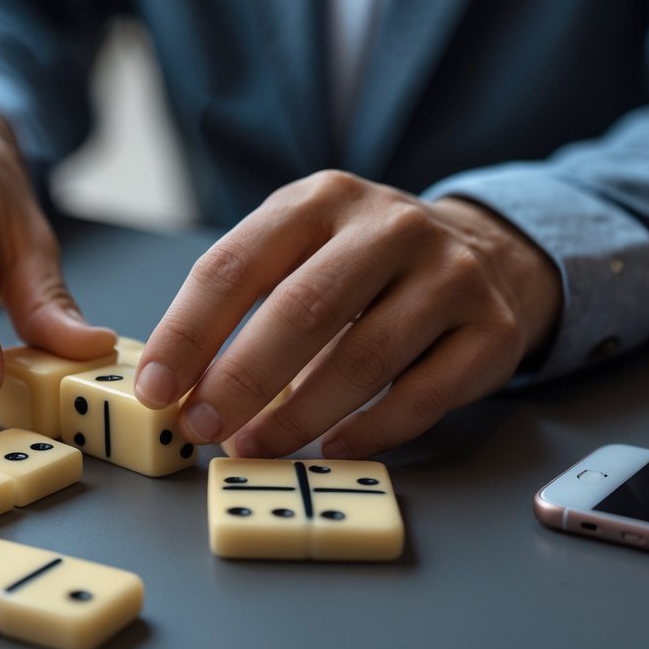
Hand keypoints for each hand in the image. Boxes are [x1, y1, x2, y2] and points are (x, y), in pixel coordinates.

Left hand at [134, 170, 561, 457]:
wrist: (485, 253)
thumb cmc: (360, 265)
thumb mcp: (298, 251)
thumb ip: (242, 304)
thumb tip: (176, 386)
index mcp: (320, 200)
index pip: (236, 265)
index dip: (188, 332)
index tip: (155, 388)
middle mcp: (390, 227)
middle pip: (304, 308)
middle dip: (241, 377)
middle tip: (201, 428)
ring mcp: (451, 275)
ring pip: (366, 357)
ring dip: (300, 415)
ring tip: (255, 447)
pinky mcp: (493, 330)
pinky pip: (424, 395)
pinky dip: (374, 431)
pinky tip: (334, 448)